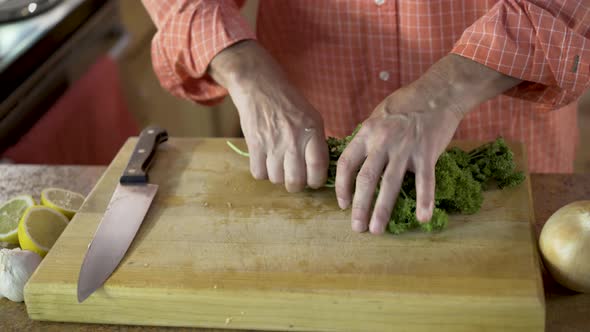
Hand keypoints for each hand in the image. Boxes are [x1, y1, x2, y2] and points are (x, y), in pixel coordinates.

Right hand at [209, 41, 327, 191]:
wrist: (260, 87)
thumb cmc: (289, 103)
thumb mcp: (313, 117)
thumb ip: (318, 142)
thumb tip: (322, 169)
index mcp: (312, 131)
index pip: (318, 168)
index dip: (316, 181)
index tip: (313, 180)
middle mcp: (293, 139)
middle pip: (296, 181)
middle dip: (296, 185)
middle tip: (295, 178)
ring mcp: (272, 143)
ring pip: (276, 179)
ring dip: (278, 177)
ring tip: (279, 166)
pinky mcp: (254, 145)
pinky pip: (259, 173)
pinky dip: (263, 172)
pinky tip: (266, 162)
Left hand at [335, 55, 521, 234]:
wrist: (438, 93)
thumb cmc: (406, 104)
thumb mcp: (377, 117)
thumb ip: (366, 139)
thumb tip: (355, 160)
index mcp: (366, 133)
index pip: (347, 164)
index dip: (341, 187)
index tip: (342, 203)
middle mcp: (382, 142)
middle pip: (365, 179)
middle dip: (359, 207)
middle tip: (356, 228)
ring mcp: (405, 148)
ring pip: (390, 184)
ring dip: (382, 210)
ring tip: (376, 230)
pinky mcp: (427, 153)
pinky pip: (425, 181)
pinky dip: (424, 200)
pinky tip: (422, 218)